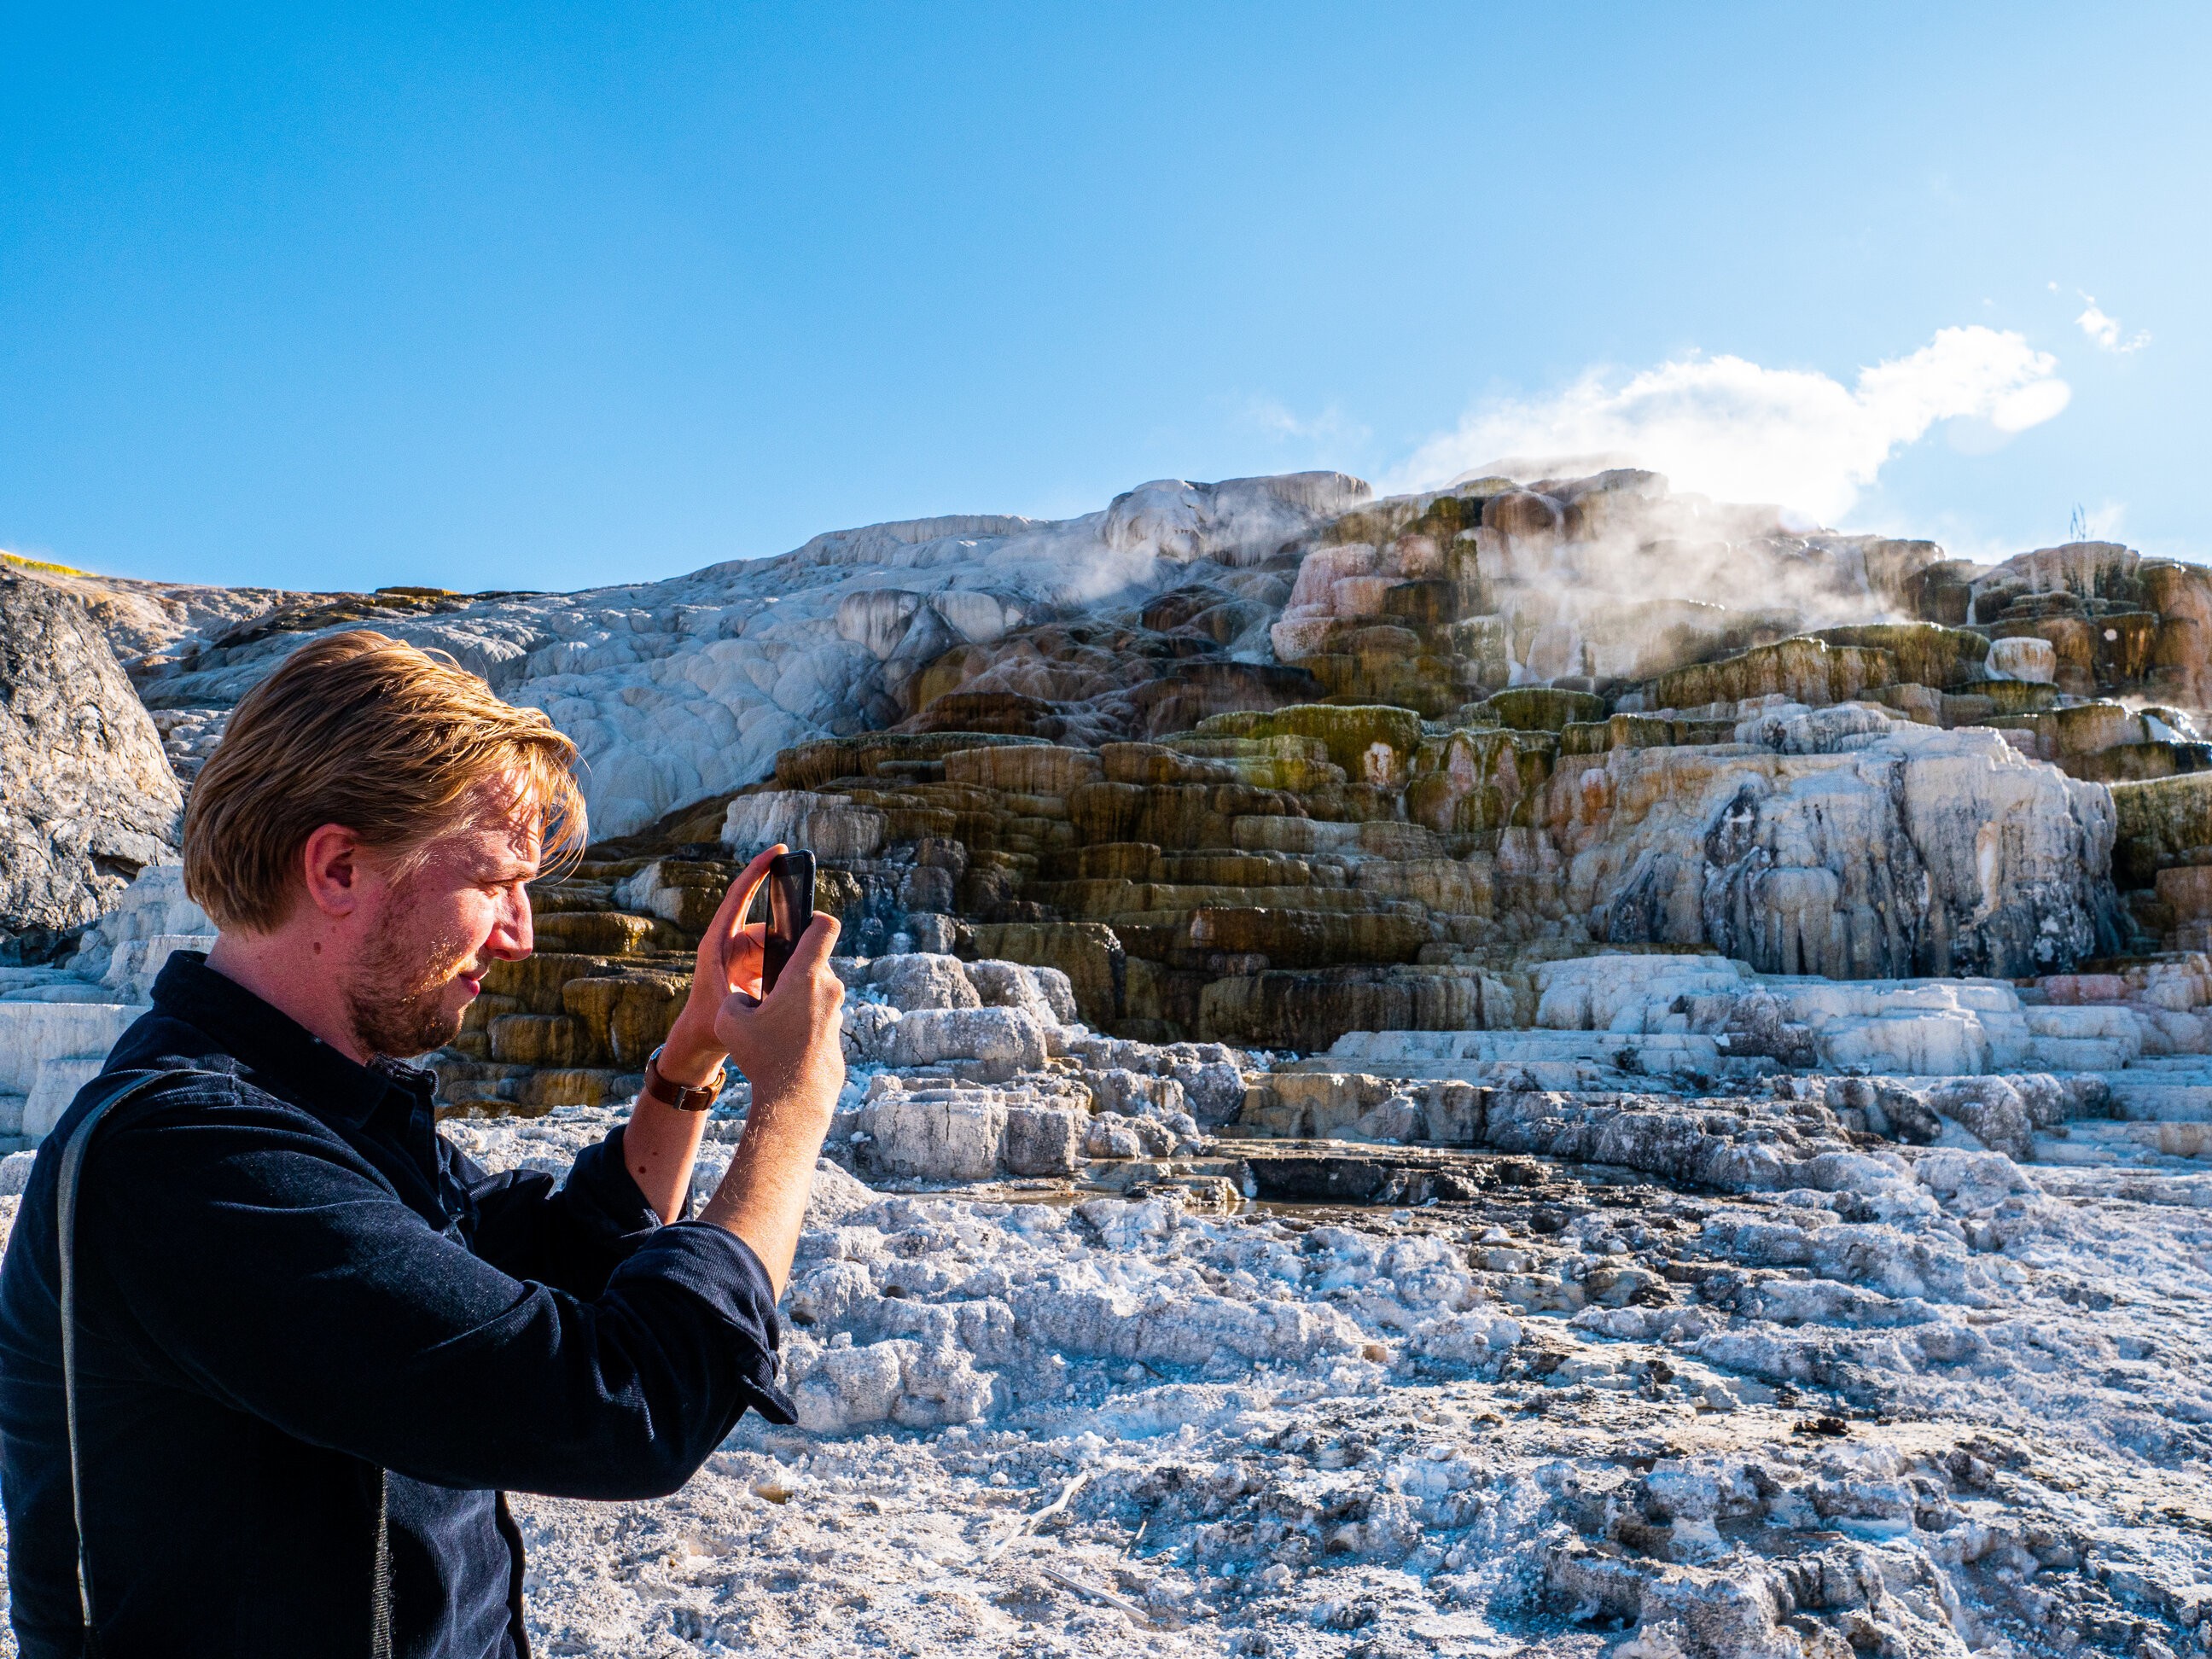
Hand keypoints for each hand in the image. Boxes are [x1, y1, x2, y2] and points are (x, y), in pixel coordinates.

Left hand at [657, 845, 779, 1083]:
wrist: (698, 1042)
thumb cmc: (709, 1023)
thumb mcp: (731, 1005)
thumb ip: (754, 990)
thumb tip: (786, 977)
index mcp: (717, 942)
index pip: (739, 896)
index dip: (758, 871)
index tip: (778, 851)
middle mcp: (728, 942)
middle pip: (766, 925)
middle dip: (786, 934)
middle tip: (804, 946)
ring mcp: (739, 954)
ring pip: (774, 944)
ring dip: (786, 960)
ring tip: (785, 982)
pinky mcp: (749, 966)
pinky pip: (774, 958)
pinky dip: (785, 969)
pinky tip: (790, 985)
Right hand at [712, 908, 844, 1124]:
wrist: (795, 1100)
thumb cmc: (764, 1056)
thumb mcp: (729, 1020)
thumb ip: (734, 998)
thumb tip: (744, 999)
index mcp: (806, 975)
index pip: (825, 926)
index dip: (814, 916)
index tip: (800, 920)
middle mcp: (829, 989)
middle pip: (815, 961)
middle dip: (793, 966)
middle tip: (768, 981)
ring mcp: (837, 1013)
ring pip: (817, 991)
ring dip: (797, 996)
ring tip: (772, 1017)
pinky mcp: (837, 1034)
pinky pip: (819, 1016)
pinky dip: (803, 1020)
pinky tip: (783, 1040)